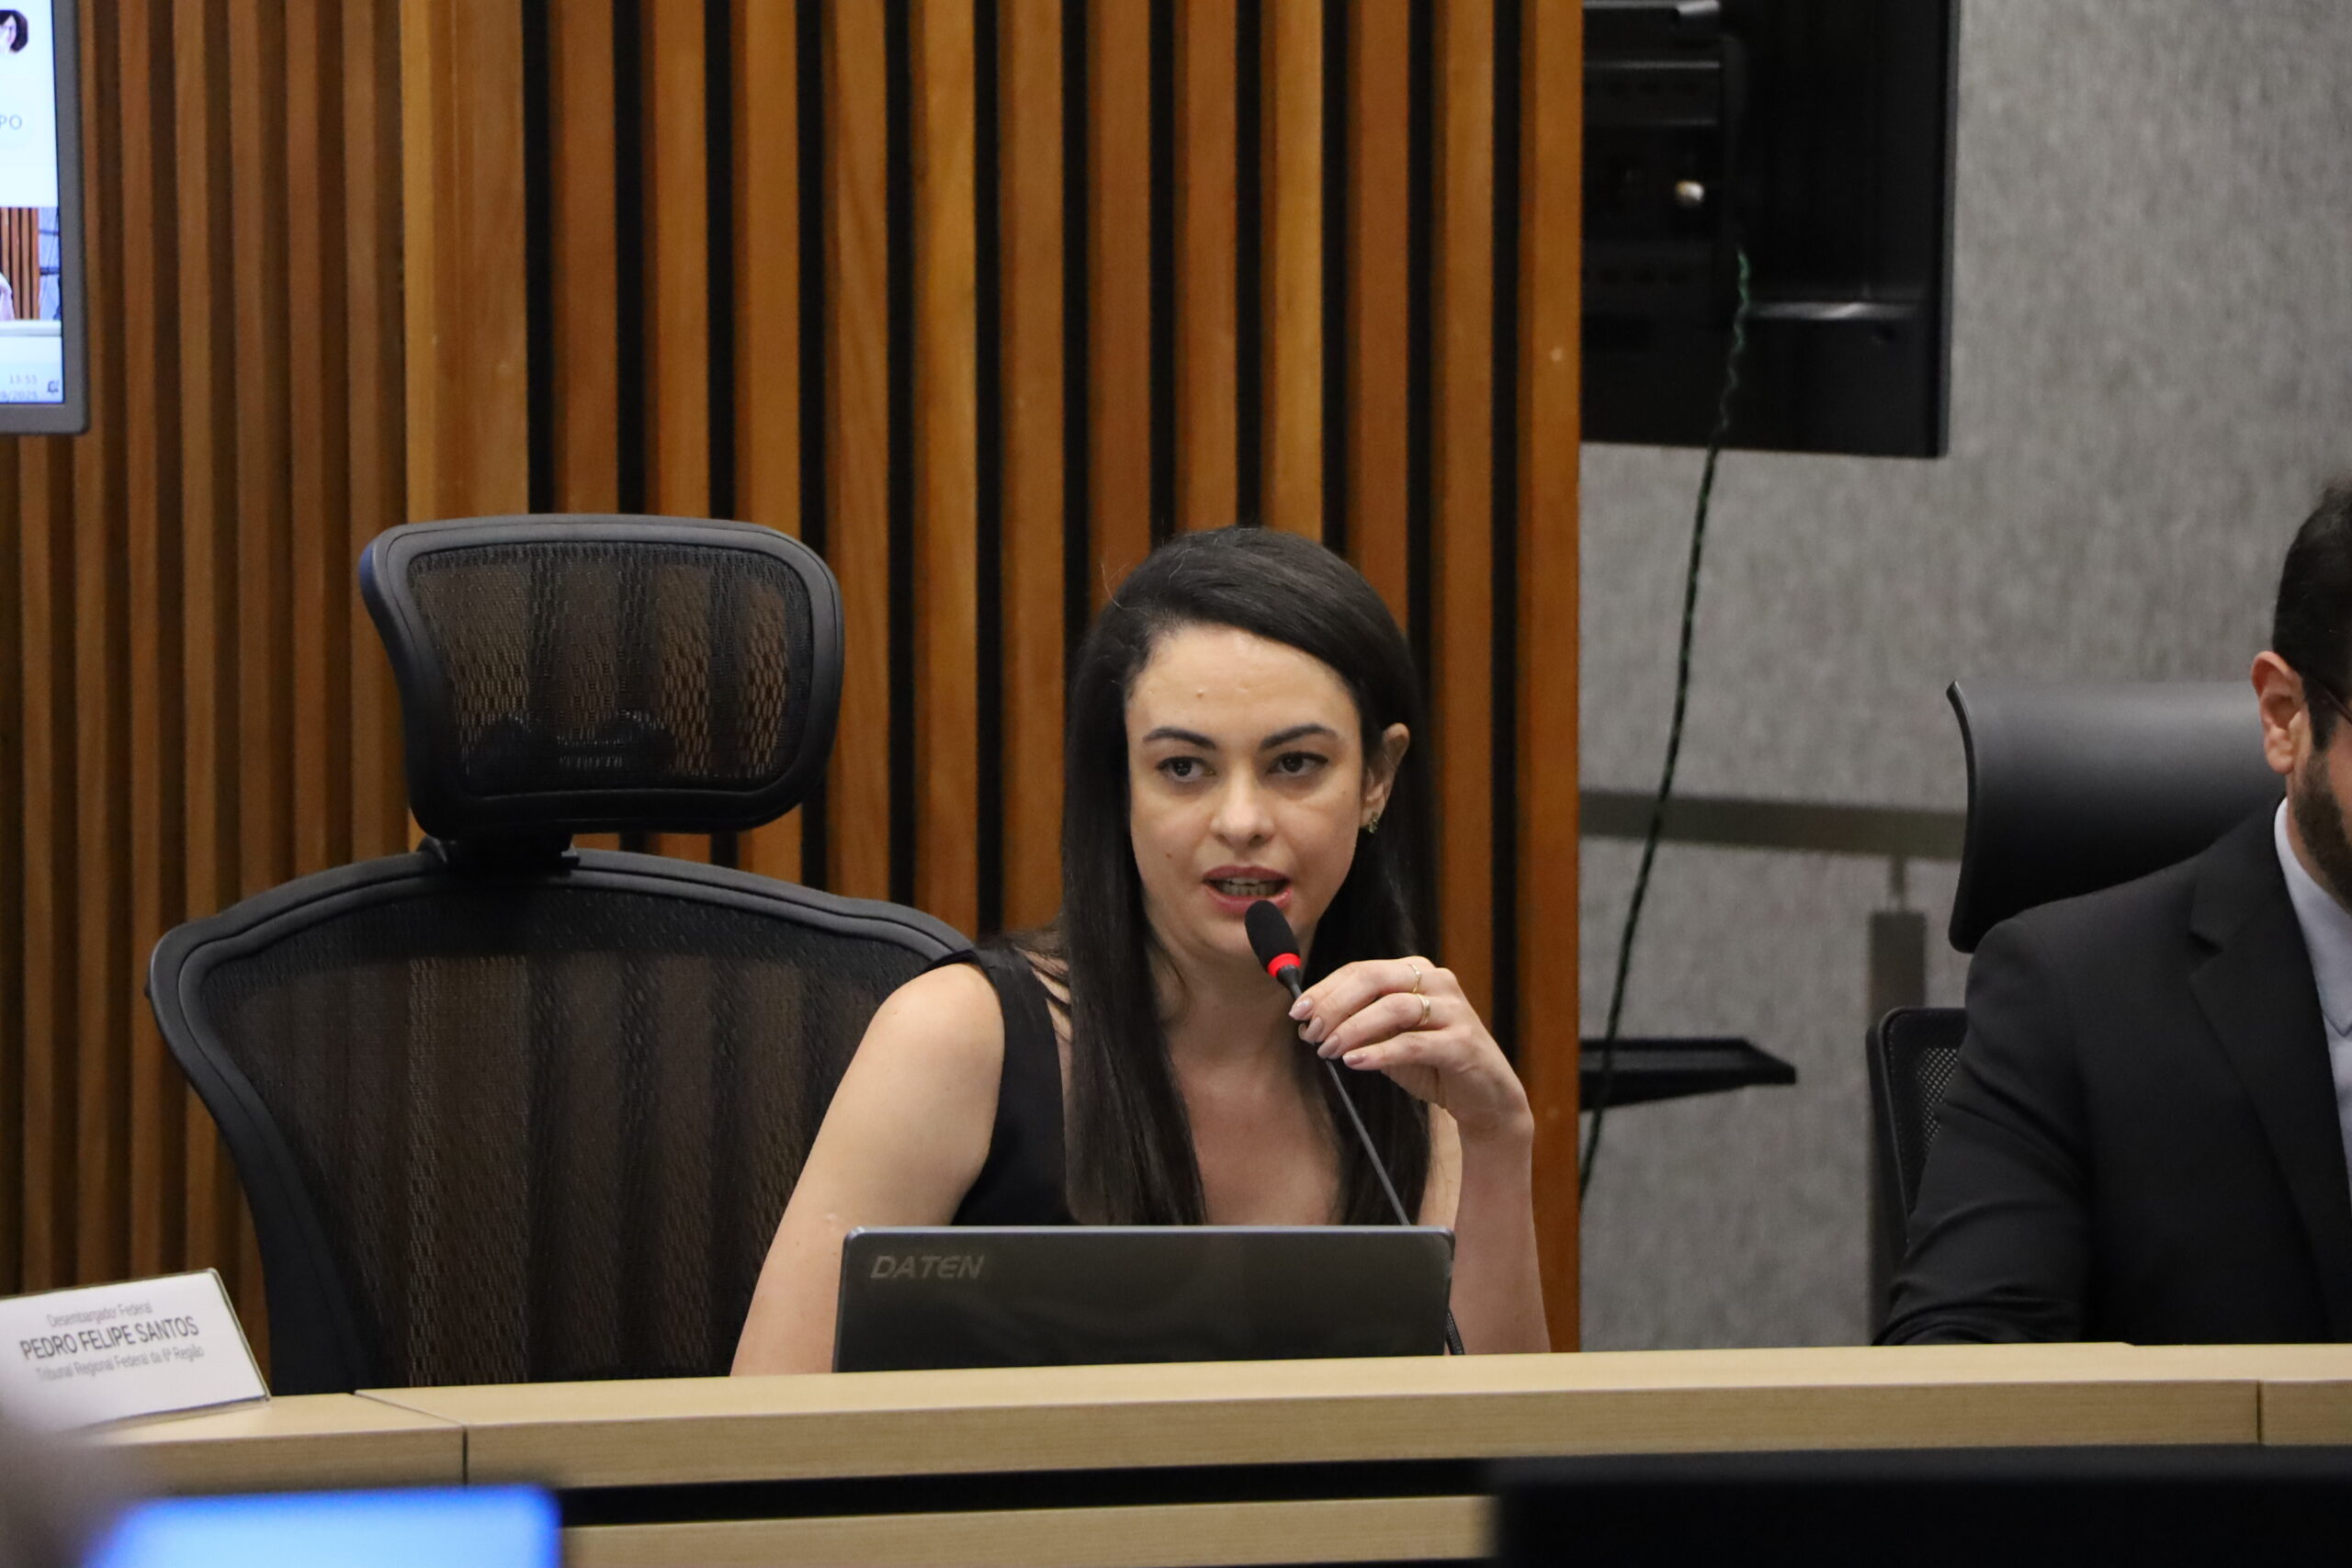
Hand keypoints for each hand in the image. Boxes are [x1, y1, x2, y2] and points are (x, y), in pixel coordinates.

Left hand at [1290, 957, 1532, 1143]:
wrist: (1484, 1097)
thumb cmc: (1432, 1064)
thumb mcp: (1389, 1040)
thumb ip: (1358, 1026)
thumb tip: (1309, 1024)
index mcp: (1417, 972)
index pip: (1361, 970)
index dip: (1325, 989)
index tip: (1297, 1012)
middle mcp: (1437, 982)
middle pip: (1374, 980)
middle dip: (1334, 1005)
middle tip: (1310, 1032)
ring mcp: (1454, 1010)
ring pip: (1393, 1008)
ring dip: (1353, 1029)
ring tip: (1328, 1050)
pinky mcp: (1464, 1043)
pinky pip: (1415, 1043)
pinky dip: (1380, 1052)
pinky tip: (1355, 1062)